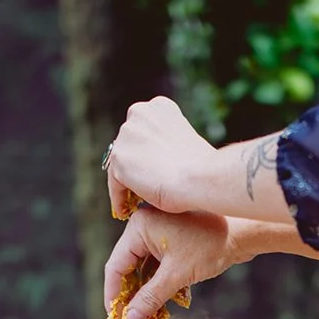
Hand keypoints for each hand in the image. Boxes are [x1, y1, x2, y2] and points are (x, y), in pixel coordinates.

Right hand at [104, 208, 234, 318]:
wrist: (244, 233)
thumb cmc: (210, 246)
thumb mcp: (176, 275)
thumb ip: (150, 298)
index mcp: (139, 227)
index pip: (116, 266)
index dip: (113, 295)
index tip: (114, 318)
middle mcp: (146, 228)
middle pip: (129, 270)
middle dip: (133, 298)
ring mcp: (160, 235)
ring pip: (146, 272)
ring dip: (149, 296)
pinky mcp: (174, 244)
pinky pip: (160, 269)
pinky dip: (163, 287)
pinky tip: (168, 306)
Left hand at [106, 97, 217, 219]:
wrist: (199, 177)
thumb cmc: (204, 168)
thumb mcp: (188, 145)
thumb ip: (170, 145)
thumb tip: (161, 162)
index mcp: (159, 107)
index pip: (144, 131)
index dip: (145, 152)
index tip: (150, 170)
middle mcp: (140, 113)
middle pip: (128, 145)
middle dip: (133, 165)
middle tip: (136, 190)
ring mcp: (127, 134)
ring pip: (120, 164)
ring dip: (124, 183)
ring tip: (130, 205)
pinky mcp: (118, 158)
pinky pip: (115, 183)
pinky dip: (119, 198)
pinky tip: (124, 212)